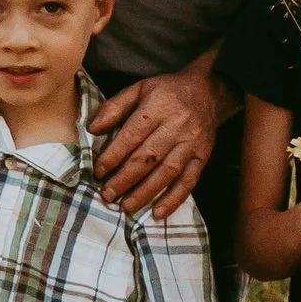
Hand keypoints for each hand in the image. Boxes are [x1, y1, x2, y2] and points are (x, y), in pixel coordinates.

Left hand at [91, 67, 221, 213]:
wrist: (208, 92)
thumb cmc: (168, 92)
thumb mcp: (139, 88)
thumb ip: (115, 106)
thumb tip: (92, 128)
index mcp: (158, 107)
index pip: (132, 136)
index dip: (113, 156)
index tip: (98, 171)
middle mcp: (176, 126)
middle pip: (148, 157)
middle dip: (125, 179)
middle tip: (107, 195)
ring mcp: (191, 144)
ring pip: (167, 172)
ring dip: (145, 192)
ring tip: (126, 206)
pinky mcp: (203, 157)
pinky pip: (189, 181)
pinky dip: (174, 199)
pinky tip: (158, 213)